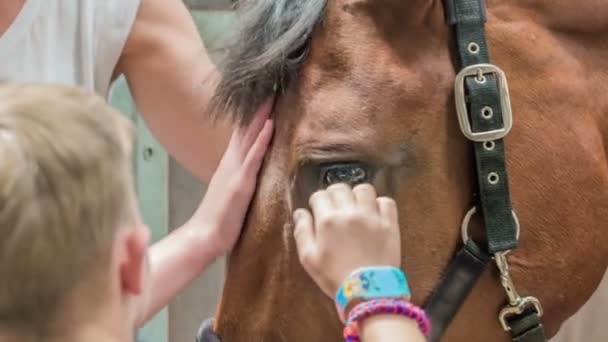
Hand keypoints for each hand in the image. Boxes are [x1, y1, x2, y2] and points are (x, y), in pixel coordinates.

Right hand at [192, 98, 273, 256]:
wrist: (204, 236)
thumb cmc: (220, 218)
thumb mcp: (232, 191)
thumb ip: (241, 176)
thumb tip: (251, 169)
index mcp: (231, 163)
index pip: (245, 132)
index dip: (255, 114)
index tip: (267, 95)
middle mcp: (232, 162)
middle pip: (247, 128)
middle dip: (260, 106)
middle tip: (273, 84)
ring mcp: (235, 171)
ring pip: (250, 136)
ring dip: (262, 115)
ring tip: (274, 94)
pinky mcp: (239, 183)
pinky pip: (253, 157)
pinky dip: (261, 140)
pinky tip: (269, 125)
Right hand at [292, 183, 401, 297]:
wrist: (367, 292)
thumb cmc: (335, 277)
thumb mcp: (309, 259)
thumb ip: (302, 231)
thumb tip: (300, 213)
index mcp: (327, 220)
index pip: (319, 195)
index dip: (317, 201)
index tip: (319, 209)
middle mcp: (349, 213)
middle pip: (340, 188)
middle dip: (335, 195)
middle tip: (336, 207)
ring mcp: (372, 216)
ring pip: (364, 189)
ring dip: (358, 195)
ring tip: (356, 208)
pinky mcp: (389, 224)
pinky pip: (386, 201)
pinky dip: (380, 204)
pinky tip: (375, 214)